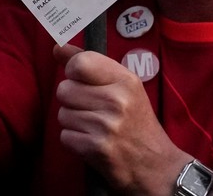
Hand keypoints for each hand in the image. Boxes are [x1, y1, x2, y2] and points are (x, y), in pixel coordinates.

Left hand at [53, 44, 191, 194]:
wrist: (155, 166)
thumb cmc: (137, 123)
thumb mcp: (124, 87)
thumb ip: (91, 65)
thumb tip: (58, 47)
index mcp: (126, 80)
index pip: (80, 63)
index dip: (73, 72)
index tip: (81, 80)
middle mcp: (117, 100)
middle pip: (64, 89)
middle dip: (72, 100)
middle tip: (91, 109)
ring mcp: (106, 125)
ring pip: (62, 113)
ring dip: (73, 122)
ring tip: (94, 127)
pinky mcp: (95, 148)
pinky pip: (64, 136)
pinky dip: (74, 140)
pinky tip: (91, 141)